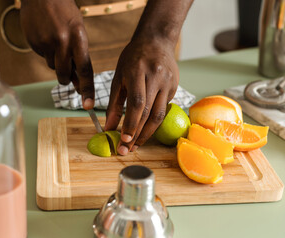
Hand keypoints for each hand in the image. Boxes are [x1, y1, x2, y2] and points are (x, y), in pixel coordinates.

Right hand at [20, 0, 93, 108]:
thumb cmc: (64, 13)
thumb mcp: (78, 31)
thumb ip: (79, 56)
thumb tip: (77, 81)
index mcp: (79, 38)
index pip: (85, 69)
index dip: (87, 89)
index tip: (88, 105)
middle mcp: (63, 42)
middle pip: (65, 75)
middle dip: (66, 78)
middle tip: (67, 74)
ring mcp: (46, 42)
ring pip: (52, 67)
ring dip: (55, 62)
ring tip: (55, 42)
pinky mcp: (33, 43)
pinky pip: (41, 57)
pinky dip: (45, 52)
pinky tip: (46, 37)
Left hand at [104, 37, 178, 154]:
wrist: (156, 40)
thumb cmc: (133, 58)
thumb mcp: (118, 77)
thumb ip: (114, 103)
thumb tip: (108, 127)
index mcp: (139, 72)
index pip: (137, 103)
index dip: (131, 124)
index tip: (123, 141)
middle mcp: (156, 78)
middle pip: (150, 113)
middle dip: (138, 135)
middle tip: (128, 150)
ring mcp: (168, 83)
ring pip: (160, 115)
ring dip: (148, 133)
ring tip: (136, 145)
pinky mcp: (175, 87)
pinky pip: (164, 108)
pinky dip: (153, 121)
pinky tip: (145, 128)